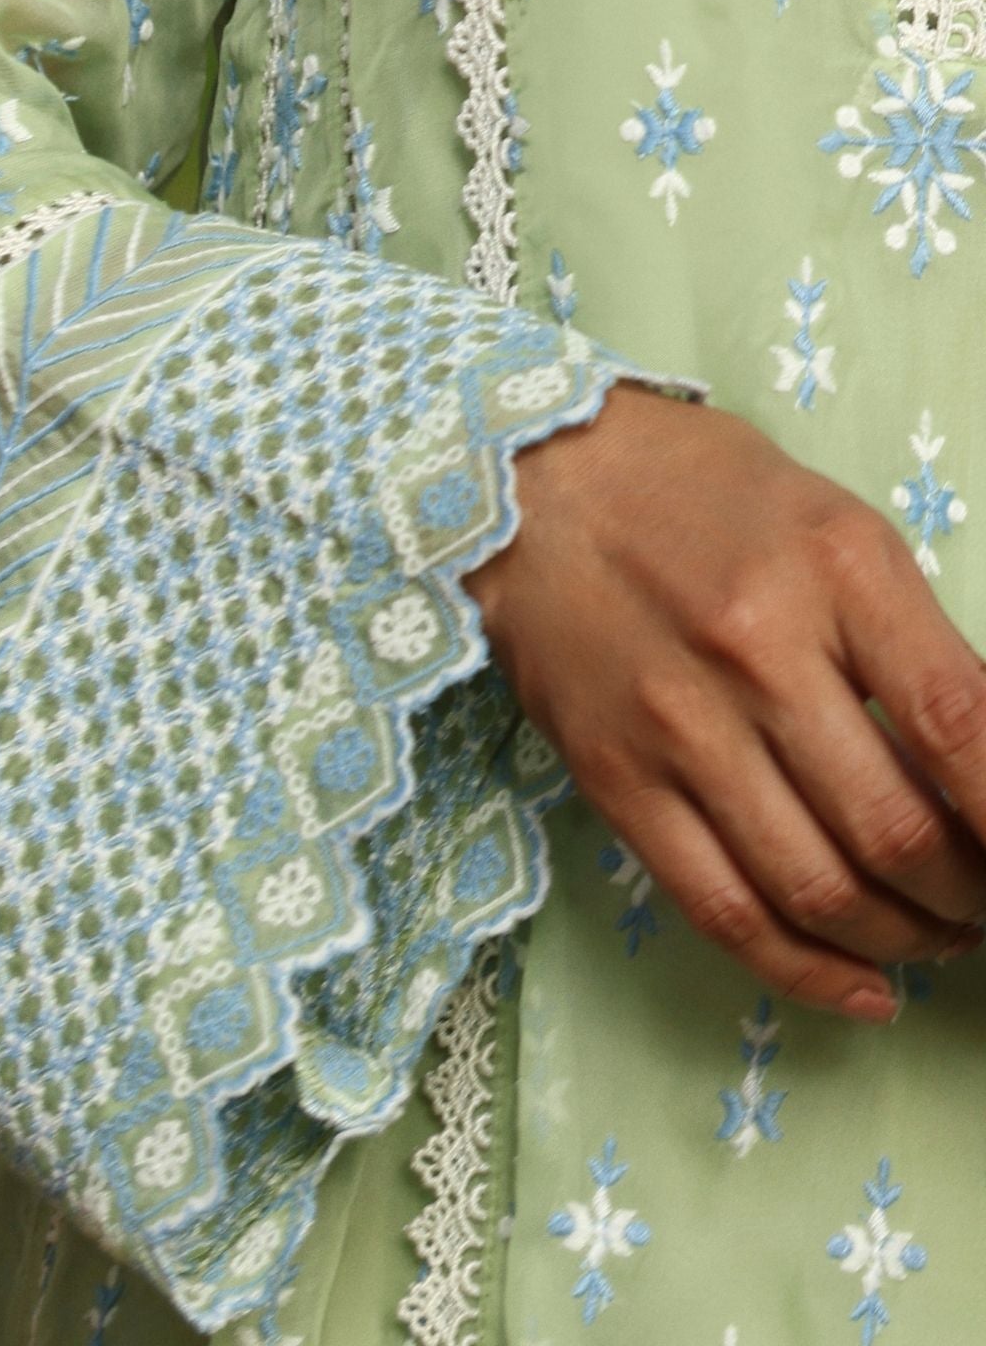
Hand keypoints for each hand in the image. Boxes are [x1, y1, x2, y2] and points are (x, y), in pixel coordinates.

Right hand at [467, 379, 985, 1020]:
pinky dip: (808, 972)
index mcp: (834, 568)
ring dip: (906, 941)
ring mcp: (677, 725)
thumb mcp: (834, 525)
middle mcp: (756, 650)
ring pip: (819, 890)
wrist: (530, 482)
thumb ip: (912, 639)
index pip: (965, 728)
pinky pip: (722, 910)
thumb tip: (985, 771)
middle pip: (897, 830)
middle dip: (973, 896)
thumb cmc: (698, 491)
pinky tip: (865, 988)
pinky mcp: (616, 780)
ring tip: (939, 937)